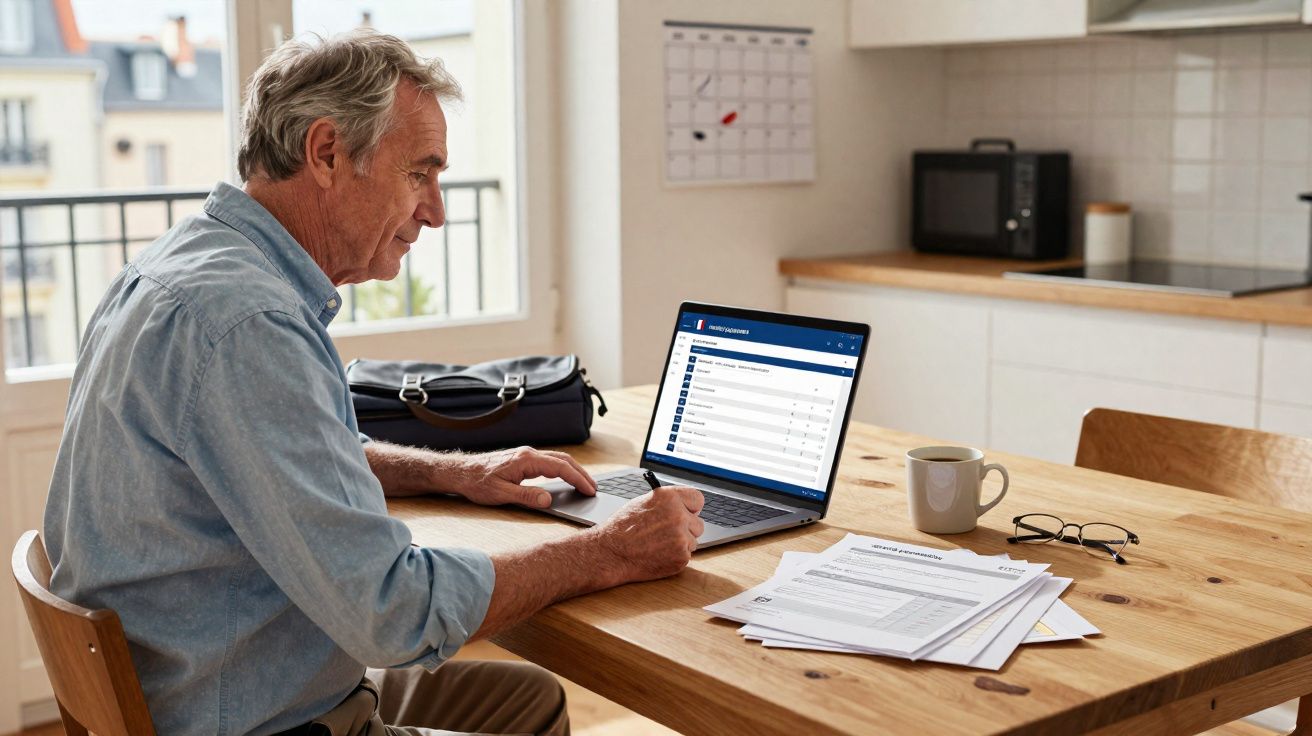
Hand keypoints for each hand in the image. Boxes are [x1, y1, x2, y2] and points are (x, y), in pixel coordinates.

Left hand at [451, 446, 596, 508]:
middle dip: (581, 473)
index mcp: (526, 460)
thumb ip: (526, 497)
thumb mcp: (501, 494)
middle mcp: (528, 454)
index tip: (589, 490)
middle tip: (593, 488)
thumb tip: (548, 500)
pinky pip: (548, 461)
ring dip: (573, 470)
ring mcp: (526, 455)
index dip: (577, 479)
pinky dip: (562, 469)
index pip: (560, 467)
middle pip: (563, 460)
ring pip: (557, 459)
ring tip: (584, 484)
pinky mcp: (522, 460)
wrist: (460, 472)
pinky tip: (565, 478)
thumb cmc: (477, 482)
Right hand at [590, 485, 704, 582]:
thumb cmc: (622, 528)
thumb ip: (667, 503)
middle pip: (698, 523)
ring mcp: (681, 537)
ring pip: (693, 541)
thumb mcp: (643, 503)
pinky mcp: (681, 557)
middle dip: (686, 529)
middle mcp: (678, 515)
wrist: (611, 552)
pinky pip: (686, 556)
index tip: (689, 512)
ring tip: (658, 544)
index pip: (698, 499)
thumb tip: (683, 506)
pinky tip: (658, 554)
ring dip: (680, 544)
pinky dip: (675, 557)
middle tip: (667, 533)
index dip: (692, 507)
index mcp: (670, 497)